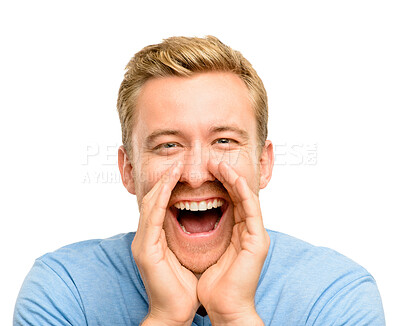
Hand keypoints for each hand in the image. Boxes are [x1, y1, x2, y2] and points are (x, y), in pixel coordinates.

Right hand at [131, 161, 198, 325]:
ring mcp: (142, 244)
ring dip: (162, 185)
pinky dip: (160, 201)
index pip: (159, 206)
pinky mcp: (145, 251)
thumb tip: (192, 220)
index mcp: (154, 239)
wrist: (174, 312)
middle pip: (152, 201)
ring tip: (174, 168)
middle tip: (178, 163)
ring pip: (150, 205)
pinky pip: (152, 219)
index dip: (167, 187)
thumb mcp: (182, 255)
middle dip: (164, 181)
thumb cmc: (182, 287)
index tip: (180, 171)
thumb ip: (180, 237)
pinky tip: (168, 187)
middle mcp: (145, 238)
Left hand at [197, 161, 268, 325]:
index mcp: (237, 234)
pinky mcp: (258, 240)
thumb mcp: (206, 253)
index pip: (229, 201)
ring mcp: (255, 235)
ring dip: (234, 179)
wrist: (224, 309)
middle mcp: (248, 231)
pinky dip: (242, 191)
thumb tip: (189, 220)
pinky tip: (233, 178)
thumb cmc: (213, 286)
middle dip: (226, 176)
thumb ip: (205, 235)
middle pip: (238, 196)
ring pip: (246, 198)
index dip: (218, 184)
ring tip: (220, 163)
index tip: (204, 170)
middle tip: (212, 160)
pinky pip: (251, 209)